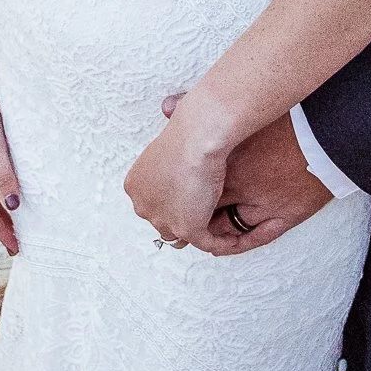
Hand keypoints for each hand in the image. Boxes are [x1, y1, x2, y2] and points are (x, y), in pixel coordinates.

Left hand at [127, 98, 333, 257]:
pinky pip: (207, 243)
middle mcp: (144, 205)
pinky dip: (222, 242)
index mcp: (136, 185)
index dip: (175, 202)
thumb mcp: (175, 140)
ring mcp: (163, 219)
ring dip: (204, 230)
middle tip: (211, 213)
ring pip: (184, 234)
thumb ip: (174, 155)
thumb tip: (171, 128)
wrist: (200, 136)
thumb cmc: (191, 129)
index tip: (195, 198)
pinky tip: (234, 237)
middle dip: (187, 218)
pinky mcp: (186, 229)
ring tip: (225, 225)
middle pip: (166, 221)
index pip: (155, 203)